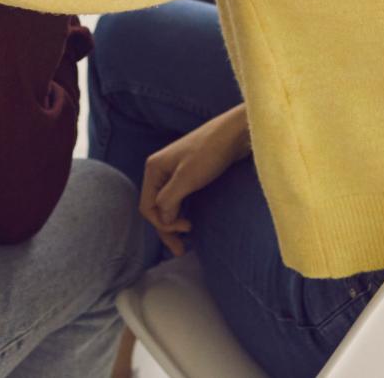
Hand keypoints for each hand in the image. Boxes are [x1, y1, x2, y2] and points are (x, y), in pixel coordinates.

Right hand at [140, 105, 250, 255]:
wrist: (235, 133)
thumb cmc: (210, 153)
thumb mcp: (186, 178)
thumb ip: (169, 200)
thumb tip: (162, 220)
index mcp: (154, 168)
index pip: (147, 206)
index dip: (163, 223)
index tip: (187, 229)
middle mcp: (160, 170)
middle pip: (156, 207)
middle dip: (166, 229)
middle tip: (180, 250)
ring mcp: (174, 172)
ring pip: (167, 204)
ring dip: (173, 223)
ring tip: (184, 243)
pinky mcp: (189, 174)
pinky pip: (178, 198)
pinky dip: (181, 213)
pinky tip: (189, 223)